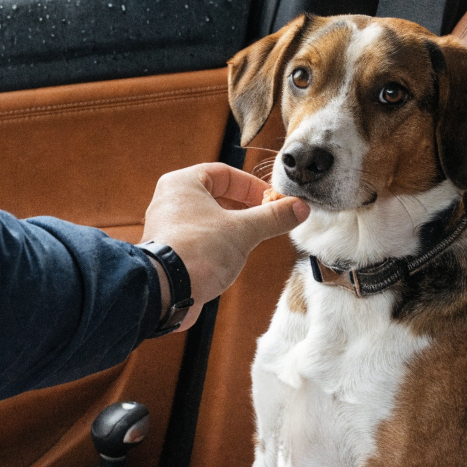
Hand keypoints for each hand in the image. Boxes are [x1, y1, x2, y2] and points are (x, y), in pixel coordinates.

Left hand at [139, 162, 308, 329]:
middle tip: (268, 219)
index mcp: (182, 184)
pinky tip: (233, 257)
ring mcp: (169, 227)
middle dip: (246, 208)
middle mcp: (171, 201)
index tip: (273, 200)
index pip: (224, 173)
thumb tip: (299, 208)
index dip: (252, 186)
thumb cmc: (195, 252)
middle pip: (217, 196)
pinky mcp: (171, 251)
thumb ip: (273, 217)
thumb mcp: (243, 230)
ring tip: (254, 239)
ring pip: (210, 219)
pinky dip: (220, 244)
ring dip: (234, 227)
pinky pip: (201, 239)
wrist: (166, 292)